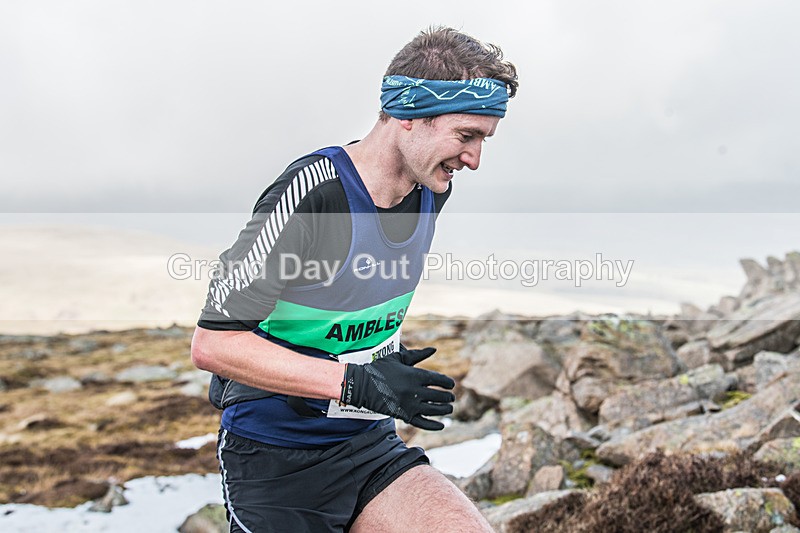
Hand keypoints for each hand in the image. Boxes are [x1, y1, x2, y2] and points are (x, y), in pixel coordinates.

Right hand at [340, 347, 455, 429]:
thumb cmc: (380, 369)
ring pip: (434, 410)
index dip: (448, 383)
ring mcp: (409, 404)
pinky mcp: (403, 415)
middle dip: (448, 397)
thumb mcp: (398, 358)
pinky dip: (433, 425)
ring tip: (449, 409)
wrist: (362, 385)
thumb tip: (434, 349)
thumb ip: (417, 354)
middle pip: (439, 396)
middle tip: (451, 398)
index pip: (439, 380)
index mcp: (414, 375)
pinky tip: (441, 424)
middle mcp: (414, 391)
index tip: (451, 385)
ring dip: (444, 410)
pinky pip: (422, 422)